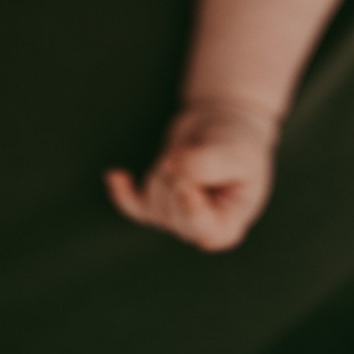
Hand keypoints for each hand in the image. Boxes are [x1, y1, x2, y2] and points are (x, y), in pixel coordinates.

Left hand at [104, 102, 278, 250]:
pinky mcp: (154, 202)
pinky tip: (114, 176)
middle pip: (172, 209)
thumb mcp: (235, 151)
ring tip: (188, 152)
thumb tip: (173, 170)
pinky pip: (132, 204)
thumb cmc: (239, 142)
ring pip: (153, 197)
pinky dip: (122, 192)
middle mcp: (199, 229)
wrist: (225, 124)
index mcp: (228, 225)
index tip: (184, 186)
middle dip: (177, 174)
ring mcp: (174, 218)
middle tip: (193, 151)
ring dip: (166, 166)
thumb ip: (207, 165)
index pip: (202, 229)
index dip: (189, 208)